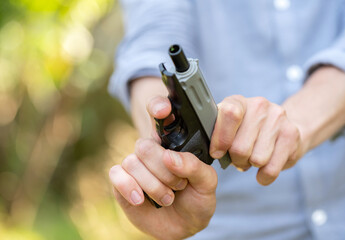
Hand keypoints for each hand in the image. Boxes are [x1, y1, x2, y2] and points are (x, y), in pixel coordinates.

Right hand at [109, 97, 216, 239]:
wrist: (184, 226)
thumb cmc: (196, 199)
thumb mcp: (207, 184)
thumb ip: (194, 166)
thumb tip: (169, 157)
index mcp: (173, 143)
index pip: (160, 116)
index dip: (158, 107)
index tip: (163, 111)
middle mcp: (152, 151)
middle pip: (145, 145)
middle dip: (164, 170)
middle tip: (179, 185)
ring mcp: (136, 166)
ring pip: (132, 162)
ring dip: (154, 185)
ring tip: (168, 198)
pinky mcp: (122, 182)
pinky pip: (116, 175)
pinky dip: (129, 187)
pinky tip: (140, 199)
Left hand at [210, 95, 304, 184]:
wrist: (285, 127)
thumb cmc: (249, 131)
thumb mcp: (230, 127)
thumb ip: (217, 134)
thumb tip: (210, 151)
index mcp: (238, 101)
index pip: (229, 114)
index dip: (221, 138)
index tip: (217, 153)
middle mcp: (259, 106)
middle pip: (240, 147)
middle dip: (236, 159)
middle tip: (238, 157)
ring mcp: (278, 119)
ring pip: (256, 159)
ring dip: (251, 165)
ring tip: (252, 157)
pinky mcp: (292, 135)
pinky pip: (272, 169)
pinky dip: (264, 176)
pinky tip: (262, 170)